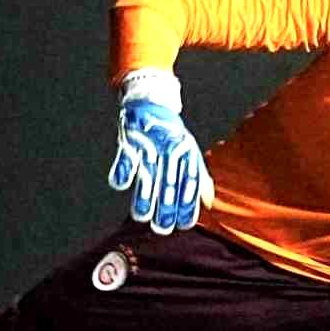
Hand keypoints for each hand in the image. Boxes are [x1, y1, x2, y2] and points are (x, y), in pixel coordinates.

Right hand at [106, 72, 212, 233]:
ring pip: (148, 175)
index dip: (188, 206)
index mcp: (187, 154)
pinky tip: (121, 186)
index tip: (183, 224)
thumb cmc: (171, 132)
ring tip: (142, 216)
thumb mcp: (190, 152)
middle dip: (166, 208)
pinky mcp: (132, 140)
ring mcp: (151, 145)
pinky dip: (122, 171)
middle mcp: (171, 151)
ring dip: (144, 198)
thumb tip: (208, 202)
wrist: (153, 102)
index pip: (190, 184)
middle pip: (169, 184)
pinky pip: (126, 158)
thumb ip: (199, 178)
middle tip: (162, 227)